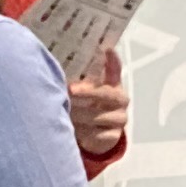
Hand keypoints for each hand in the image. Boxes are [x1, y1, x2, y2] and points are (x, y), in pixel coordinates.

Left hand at [68, 50, 130, 166]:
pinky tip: (71, 128)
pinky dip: (82, 132)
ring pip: (97, 116)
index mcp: (116, 85)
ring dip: (78, 114)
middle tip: (69, 90)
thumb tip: (88, 53)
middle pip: (106, 95)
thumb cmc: (93, 104)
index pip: (116, 71)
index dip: (112, 61)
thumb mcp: (91, 88)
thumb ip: (90, 72)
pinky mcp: (113, 137)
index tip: (107, 49)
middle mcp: (122, 101)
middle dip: (87, 92)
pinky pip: (96, 134)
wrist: (100, 133)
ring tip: (63, 110)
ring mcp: (120, 120)